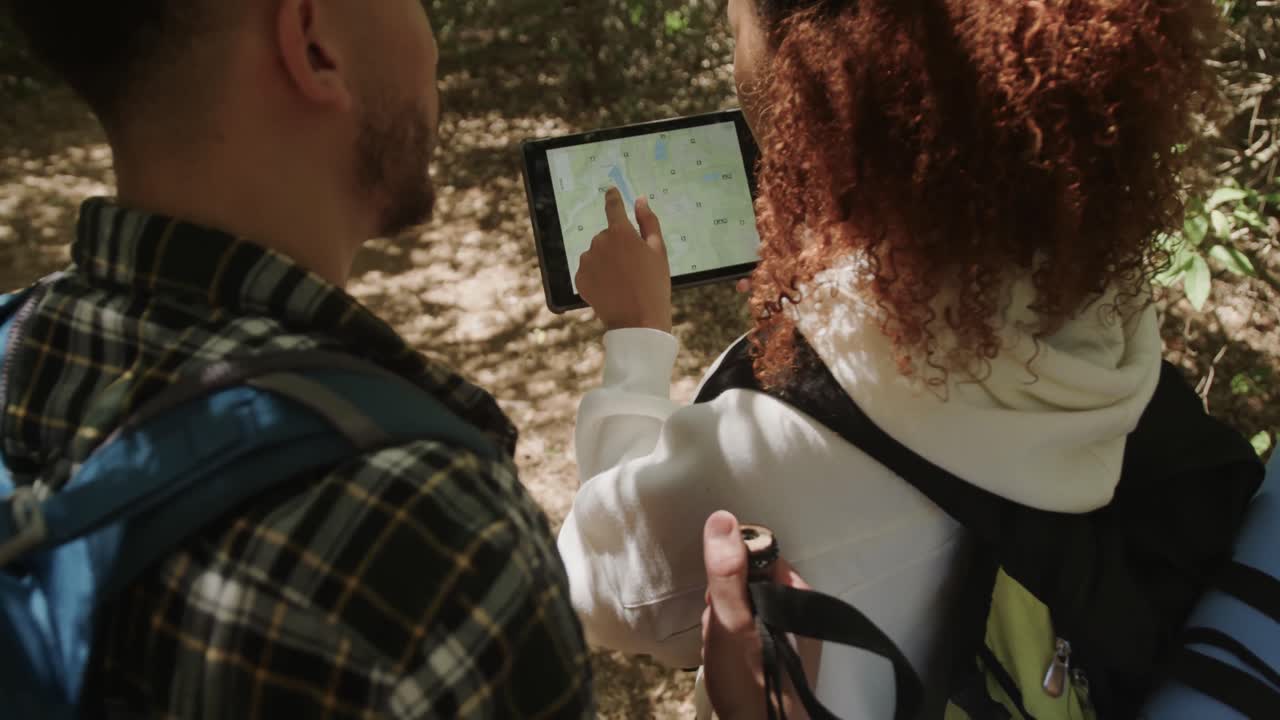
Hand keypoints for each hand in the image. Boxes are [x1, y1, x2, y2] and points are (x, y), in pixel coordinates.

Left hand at [575, 188, 672, 332]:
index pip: (613, 207)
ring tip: (623, 281)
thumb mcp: (658, 251)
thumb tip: (640, 200)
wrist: (638, 322)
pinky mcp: (580, 278)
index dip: (613, 198)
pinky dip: (598, 277)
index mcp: (620, 232)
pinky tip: (611, 289)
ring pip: (597, 254)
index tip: (611, 191)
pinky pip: (589, 271)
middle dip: (617, 246)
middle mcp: (599, 242)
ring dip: (607, 262)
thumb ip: (648, 222)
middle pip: (607, 236)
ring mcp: (587, 261)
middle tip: (634, 267)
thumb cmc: (654, 285)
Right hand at [701, 511, 819, 719]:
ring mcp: (792, 638)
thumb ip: (727, 571)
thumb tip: (722, 519)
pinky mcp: (780, 660)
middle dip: (725, 602)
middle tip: (716, 628)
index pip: (761, 558)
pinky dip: (733, 644)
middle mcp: (800, 614)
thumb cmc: (749, 680)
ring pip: (748, 612)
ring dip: (725, 625)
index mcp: (798, 596)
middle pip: (751, 585)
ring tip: (718, 649)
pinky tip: (725, 662)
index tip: (716, 594)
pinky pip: (751, 636)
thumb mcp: (731, 619)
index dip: (731, 570)